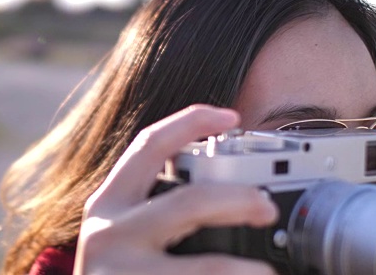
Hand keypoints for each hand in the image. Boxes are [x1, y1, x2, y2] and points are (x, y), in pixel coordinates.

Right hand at [74, 105, 278, 274]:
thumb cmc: (116, 271)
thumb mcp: (122, 232)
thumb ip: (157, 207)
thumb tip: (230, 193)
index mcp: (108, 203)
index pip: (150, 145)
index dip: (191, 123)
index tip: (230, 116)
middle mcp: (108, 233)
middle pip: (190, 202)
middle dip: (240, 199)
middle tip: (268, 208)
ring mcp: (118, 273)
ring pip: (207, 268)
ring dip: (248, 270)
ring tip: (267, 272)